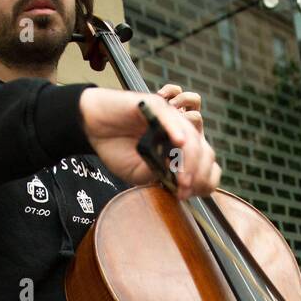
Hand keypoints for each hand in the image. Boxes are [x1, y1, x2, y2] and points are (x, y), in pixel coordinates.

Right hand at [78, 87, 220, 197]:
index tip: (189, 194)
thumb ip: (161, 177)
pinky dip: (175, 130)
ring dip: (189, 160)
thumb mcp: (141, 175)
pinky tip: (178, 143)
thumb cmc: (117, 150)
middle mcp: (181, 133)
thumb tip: (181, 182)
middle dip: (198, 174)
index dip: (204, 180)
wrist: (94, 129)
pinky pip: (169, 117)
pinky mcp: (154, 105)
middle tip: (184, 190)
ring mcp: (170, 119)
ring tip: (182, 179)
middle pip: (204, 152)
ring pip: (191, 138)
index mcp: (182, 150)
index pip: (206, 163)